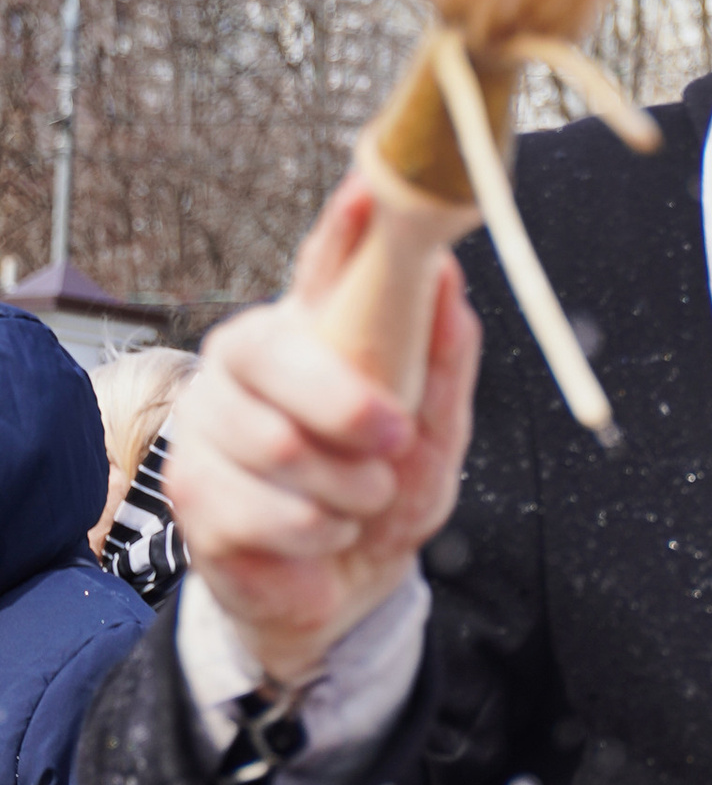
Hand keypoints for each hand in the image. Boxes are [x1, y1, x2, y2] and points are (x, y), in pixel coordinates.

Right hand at [166, 169, 481, 688]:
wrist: (341, 593)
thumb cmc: (383, 494)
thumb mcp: (436, 438)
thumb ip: (444, 364)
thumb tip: (448, 278)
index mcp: (312, 332)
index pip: (322, 266)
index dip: (343, 231)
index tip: (370, 192)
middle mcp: (248, 359)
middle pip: (277, 355)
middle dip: (347, 410)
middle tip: (392, 442)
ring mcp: (210, 420)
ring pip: (276, 445)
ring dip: (345, 493)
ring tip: (356, 503)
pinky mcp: (190, 488)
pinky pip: (263, 511)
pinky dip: (316, 539)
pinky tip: (320, 537)